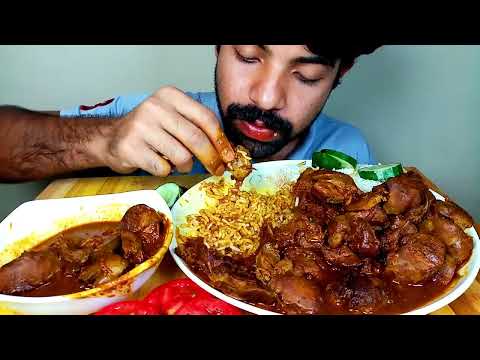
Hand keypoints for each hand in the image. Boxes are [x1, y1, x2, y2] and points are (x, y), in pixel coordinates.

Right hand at [99, 86, 235, 175]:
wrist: (111, 138)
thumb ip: (197, 127)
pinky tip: (159, 163)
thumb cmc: (149, 130)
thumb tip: (226, 150)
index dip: (221, 140)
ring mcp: (141, 127)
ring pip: (182, 156)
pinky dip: (166, 171)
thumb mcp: (173, 118)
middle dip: (211, 158)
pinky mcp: (130, 148)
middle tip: (216, 169)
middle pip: (196, 138)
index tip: (228, 155)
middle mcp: (155, 107)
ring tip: (179, 163)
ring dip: (186, 166)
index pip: (205, 118)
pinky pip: (163, 168)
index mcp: (170, 96)